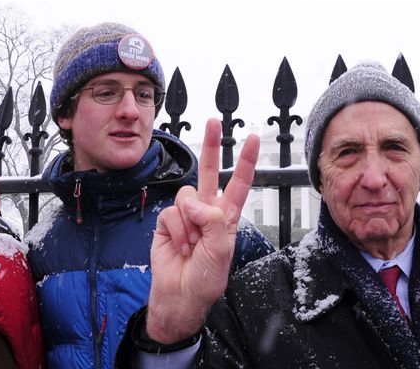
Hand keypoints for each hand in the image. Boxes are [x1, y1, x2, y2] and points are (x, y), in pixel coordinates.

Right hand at [146, 118, 259, 343]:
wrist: (180, 296)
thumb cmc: (206, 278)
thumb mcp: (221, 250)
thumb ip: (213, 220)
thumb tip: (196, 202)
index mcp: (227, 217)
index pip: (238, 183)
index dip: (245, 161)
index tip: (252, 139)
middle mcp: (207, 211)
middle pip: (209, 172)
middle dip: (212, 147)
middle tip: (214, 122)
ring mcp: (186, 216)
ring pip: (186, 196)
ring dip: (189, 223)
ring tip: (192, 245)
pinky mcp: (167, 223)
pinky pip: (171, 212)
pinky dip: (176, 230)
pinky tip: (179, 245)